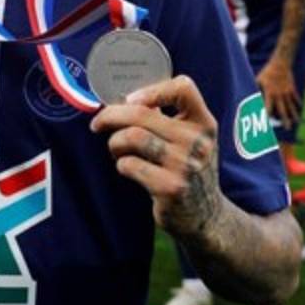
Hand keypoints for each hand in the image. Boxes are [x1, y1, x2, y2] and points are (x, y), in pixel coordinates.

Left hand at [90, 75, 221, 239]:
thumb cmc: (188, 169)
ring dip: (115, 142)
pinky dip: (121, 164)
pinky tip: (127, 168)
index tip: (130, 99)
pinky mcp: (171, 187)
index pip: (184, 88)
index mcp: (204, 123)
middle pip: (142, 113)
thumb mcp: (190, 139)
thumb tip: (123, 100)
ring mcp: (185, 165)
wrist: (206, 216)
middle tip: (98, 123)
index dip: (152, 89)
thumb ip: (166, 118)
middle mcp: (198, 141)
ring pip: (132, 136)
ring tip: (116, 150)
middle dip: (111, 116)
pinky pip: (130, 164)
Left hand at [255, 57, 299, 125]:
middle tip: (287, 128)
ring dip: (294, 115)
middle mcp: (279, 94)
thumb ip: (255, 90)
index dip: (268, 114)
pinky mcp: (292, 89)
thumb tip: (251, 99)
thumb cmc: (266, 73)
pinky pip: (296, 99)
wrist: (280, 64)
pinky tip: (301, 110)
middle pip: (283, 109)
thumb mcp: (258, 80)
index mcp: (270, 92)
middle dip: (285, 119)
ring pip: (292, 106)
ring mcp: (287, 92)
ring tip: (297, 122)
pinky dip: (298, 105)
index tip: (267, 122)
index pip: (269, 106)